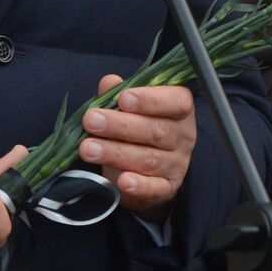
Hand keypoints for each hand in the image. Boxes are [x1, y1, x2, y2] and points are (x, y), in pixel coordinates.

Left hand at [79, 74, 196, 220]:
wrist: (148, 169)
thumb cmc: (139, 128)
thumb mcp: (131, 107)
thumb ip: (120, 92)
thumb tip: (109, 82)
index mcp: (179, 109)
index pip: (176, 101)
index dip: (150, 99)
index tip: (123, 98)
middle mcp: (183, 136)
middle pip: (156, 131)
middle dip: (121, 126)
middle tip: (91, 120)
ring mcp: (177, 163)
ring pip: (149, 159)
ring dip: (116, 153)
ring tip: (88, 148)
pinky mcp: (168, 187)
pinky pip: (155, 188)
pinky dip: (140, 186)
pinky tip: (123, 181)